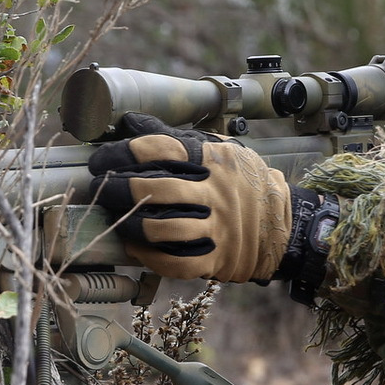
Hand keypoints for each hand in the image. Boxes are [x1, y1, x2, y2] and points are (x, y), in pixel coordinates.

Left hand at [87, 113, 292, 281]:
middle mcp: (214, 191)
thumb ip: (176, 138)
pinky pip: (178, 262)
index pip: (158, 149)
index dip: (120, 154)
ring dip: (130, 226)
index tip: (100, 161)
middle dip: (115, 190)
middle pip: (153, 189)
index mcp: (212, 159)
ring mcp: (218, 227)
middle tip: (98, 189)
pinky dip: (151, 257)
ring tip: (116, 220)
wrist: (286, 222)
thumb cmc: (243, 181)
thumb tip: (131, 122)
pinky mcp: (219, 258)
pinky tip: (135, 249)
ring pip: (162, 228)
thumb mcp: (219, 150)